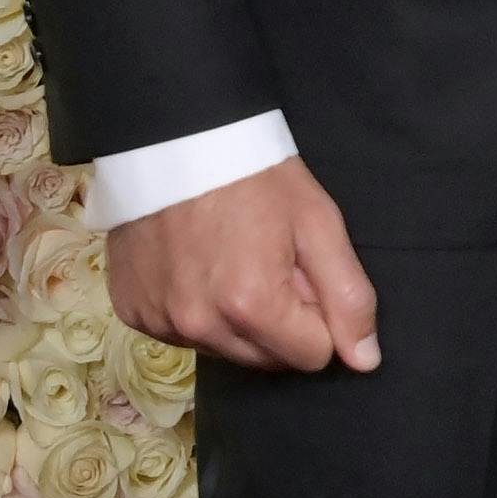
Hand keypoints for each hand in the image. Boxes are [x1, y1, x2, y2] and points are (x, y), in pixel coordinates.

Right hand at [105, 159, 381, 373]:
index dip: (316, 315)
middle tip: (266, 261)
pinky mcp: (132, 311)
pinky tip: (193, 265)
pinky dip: (193, 309)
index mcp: (252, 305)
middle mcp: (201, 324)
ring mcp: (160, 320)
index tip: (301, 272)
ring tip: (228, 259)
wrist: (175, 137)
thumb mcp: (318, 223)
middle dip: (278, 322)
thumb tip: (364, 360)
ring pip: (224, 349)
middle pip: (266, 360)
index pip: (312, 356)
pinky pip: (180, 333)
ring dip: (235, 320)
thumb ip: (347, 296)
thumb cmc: (255, 175)